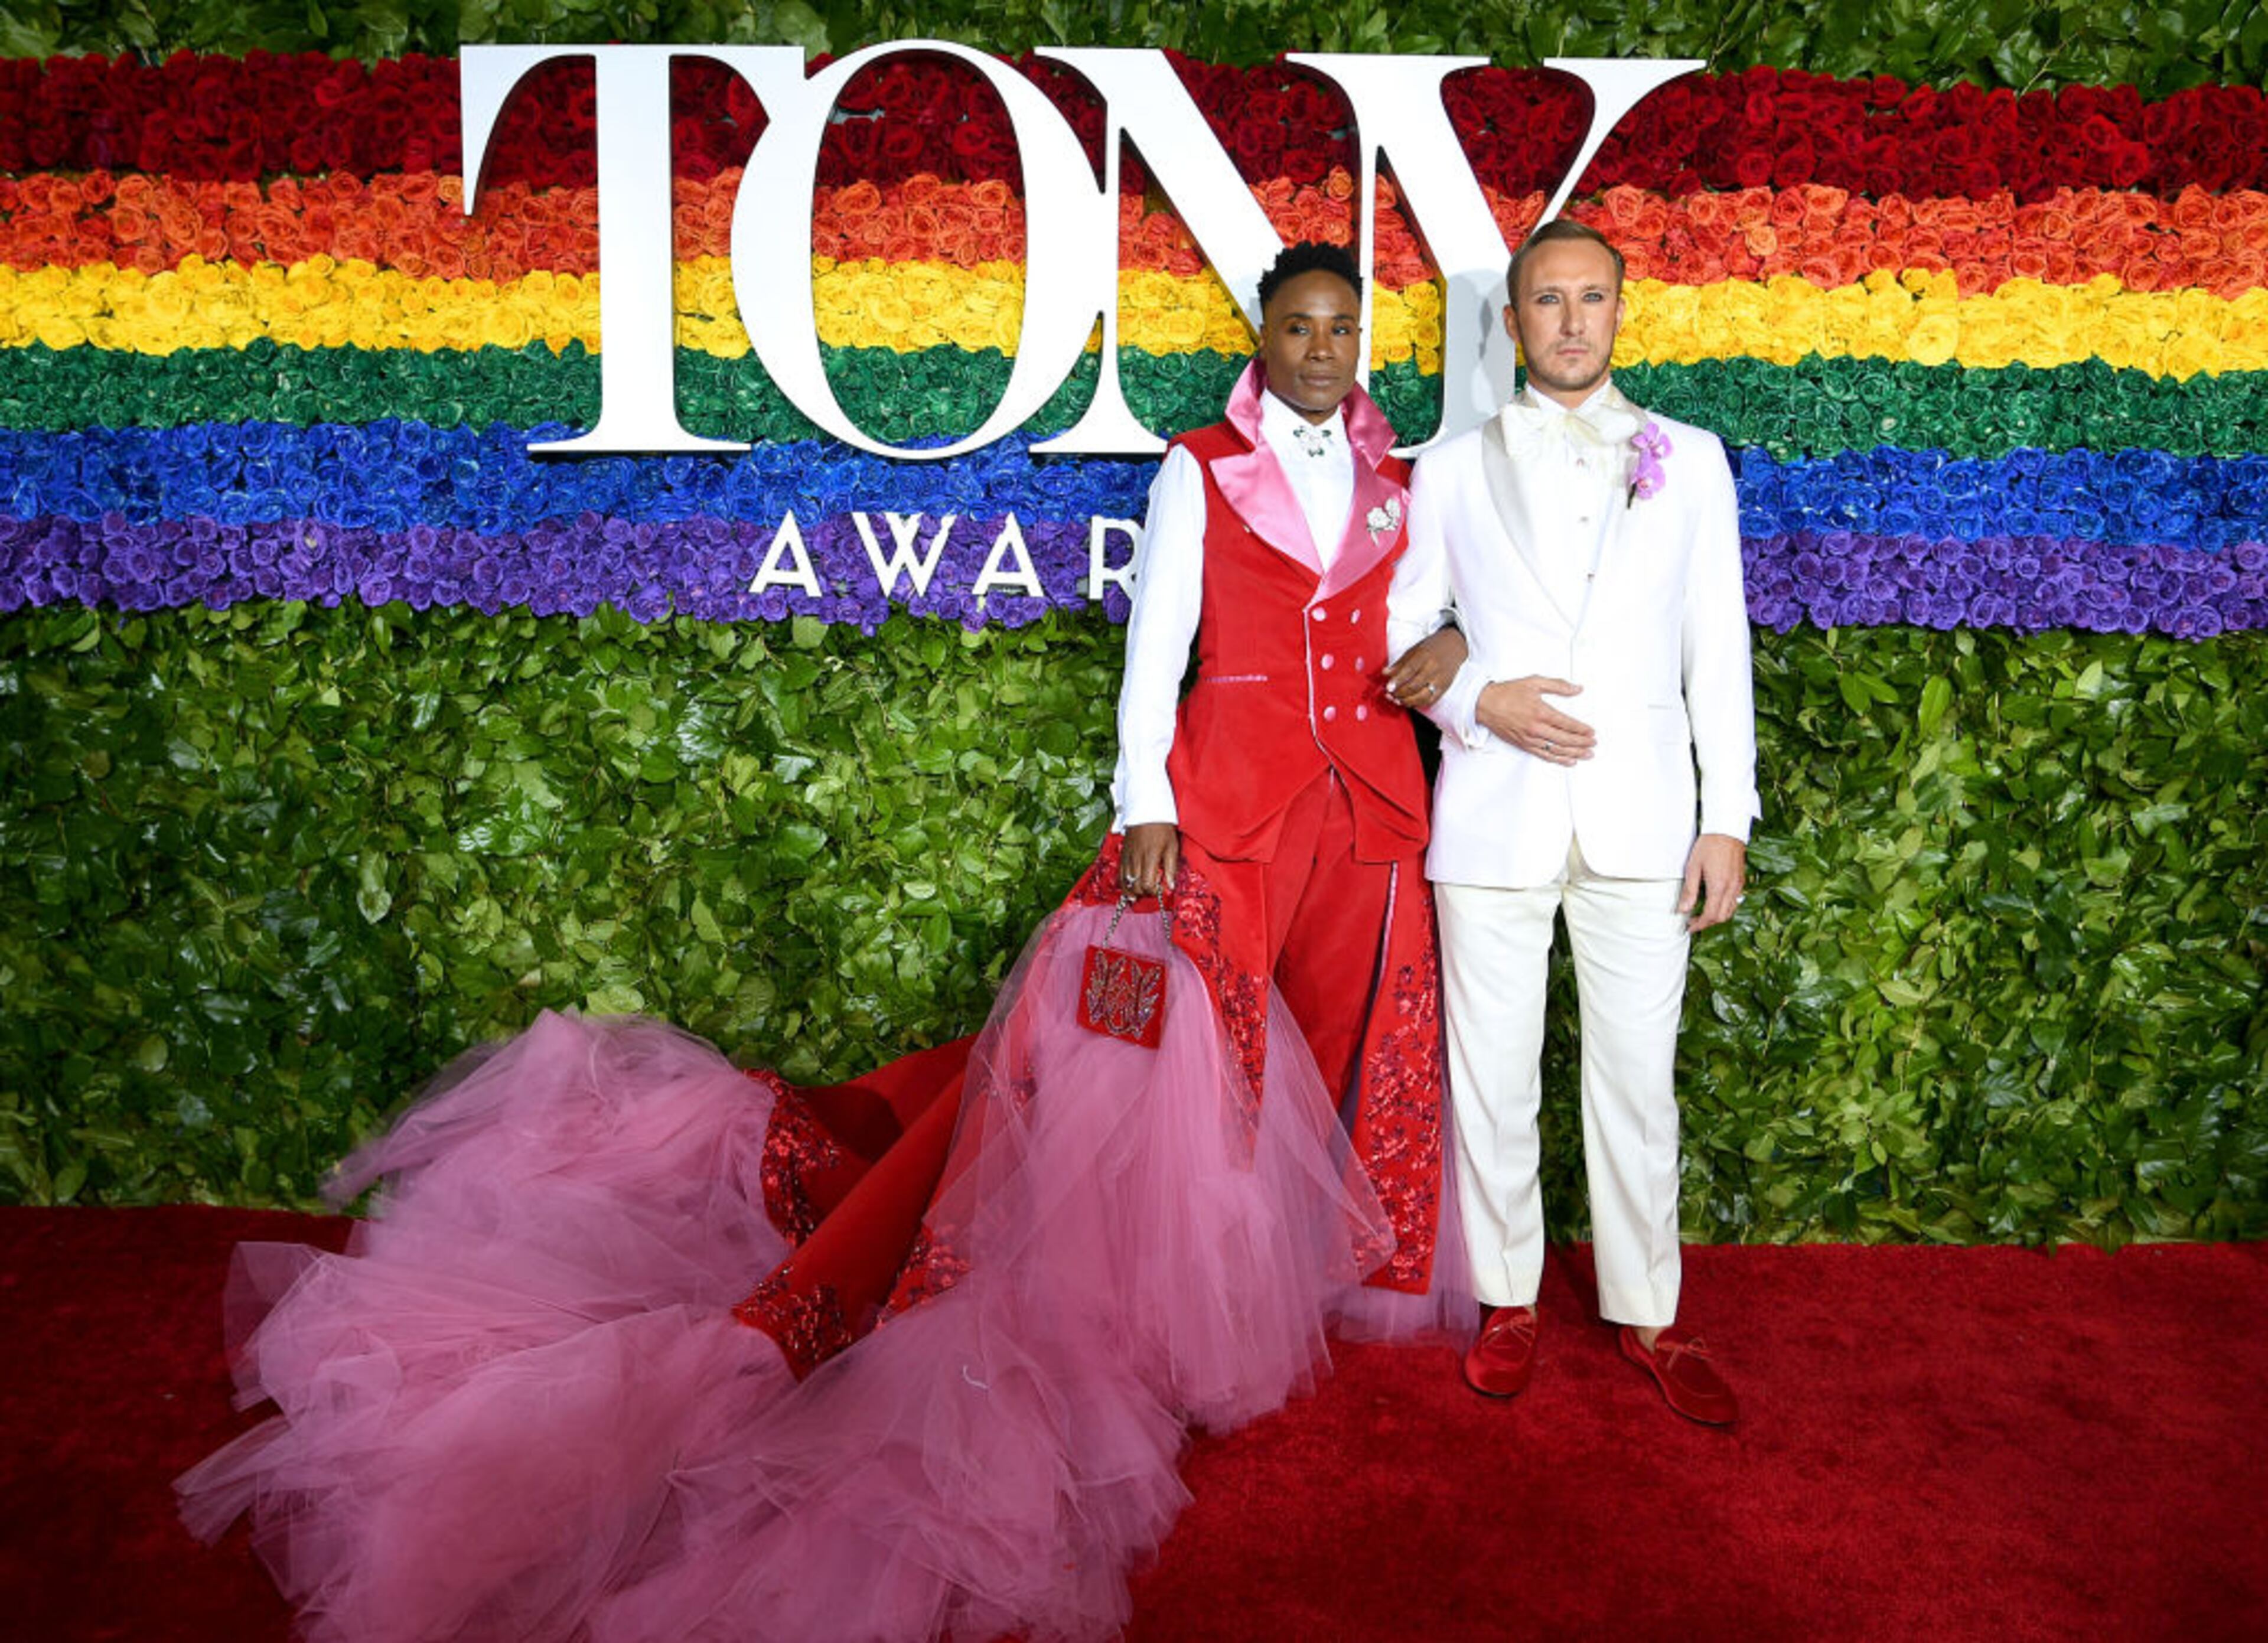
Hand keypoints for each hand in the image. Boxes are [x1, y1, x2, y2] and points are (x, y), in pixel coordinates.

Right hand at [1119, 822, 1178, 897]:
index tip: (1159, 889)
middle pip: (1136, 887)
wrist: (1146, 811)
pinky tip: (1131, 886)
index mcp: (1150, 858)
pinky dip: (1124, 884)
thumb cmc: (1161, 828)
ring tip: (1141, 891)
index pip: (1147, 885)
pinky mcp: (1123, 856)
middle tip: (1152, 889)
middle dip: (1144, 893)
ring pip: (1125, 884)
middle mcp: (1136, 860)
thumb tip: (1171, 886)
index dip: (1154, 891)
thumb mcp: (1172, 847)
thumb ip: (1171, 868)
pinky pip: (1120, 875)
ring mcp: (1127, 858)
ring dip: (1133, 891)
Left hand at [1383, 627, 1468, 707]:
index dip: (1397, 680)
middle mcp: (1433, 668)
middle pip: (1414, 686)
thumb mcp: (1414, 650)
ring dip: (1407, 701)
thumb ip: (1400, 663)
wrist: (1454, 646)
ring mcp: (1440, 680)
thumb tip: (1385, 673)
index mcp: (1424, 656)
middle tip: (1389, 694)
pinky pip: (1430, 700)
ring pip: (1422, 696)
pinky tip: (1409, 702)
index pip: (1409, 670)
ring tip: (1397, 699)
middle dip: (1399, 693)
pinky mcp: (1444, 688)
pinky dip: (1417, 704)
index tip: (1388, 687)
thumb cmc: (1432, 647)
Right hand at [1474, 676, 1594, 763]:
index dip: (1582, 729)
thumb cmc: (1507, 693)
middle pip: (1565, 740)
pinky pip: (1544, 755)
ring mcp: (1529, 739)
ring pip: (1556, 750)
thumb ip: (1558, 685)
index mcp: (1541, 712)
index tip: (1592, 732)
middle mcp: (1536, 728)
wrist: (1484, 704)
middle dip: (1582, 743)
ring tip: (1587, 755)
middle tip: (1593, 744)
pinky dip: (1558, 759)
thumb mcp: (1534, 682)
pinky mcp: (1523, 745)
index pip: (1567, 724)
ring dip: (1574, 754)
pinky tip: (1569, 761)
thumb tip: (1577, 689)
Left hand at [1678, 833, 1745, 931]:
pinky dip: (1725, 907)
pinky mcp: (1741, 880)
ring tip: (1702, 914)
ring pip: (1730, 910)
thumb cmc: (1708, 845)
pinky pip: (1735, 901)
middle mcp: (1731, 888)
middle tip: (1693, 921)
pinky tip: (1714, 902)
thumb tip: (1683, 910)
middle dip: (1708, 923)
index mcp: (1719, 887)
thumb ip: (1689, 891)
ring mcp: (1738, 885)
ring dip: (1717, 916)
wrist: (1727, 830)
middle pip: (1722, 917)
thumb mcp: (1693, 867)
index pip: (1710, 915)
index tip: (1689, 927)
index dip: (1699, 925)